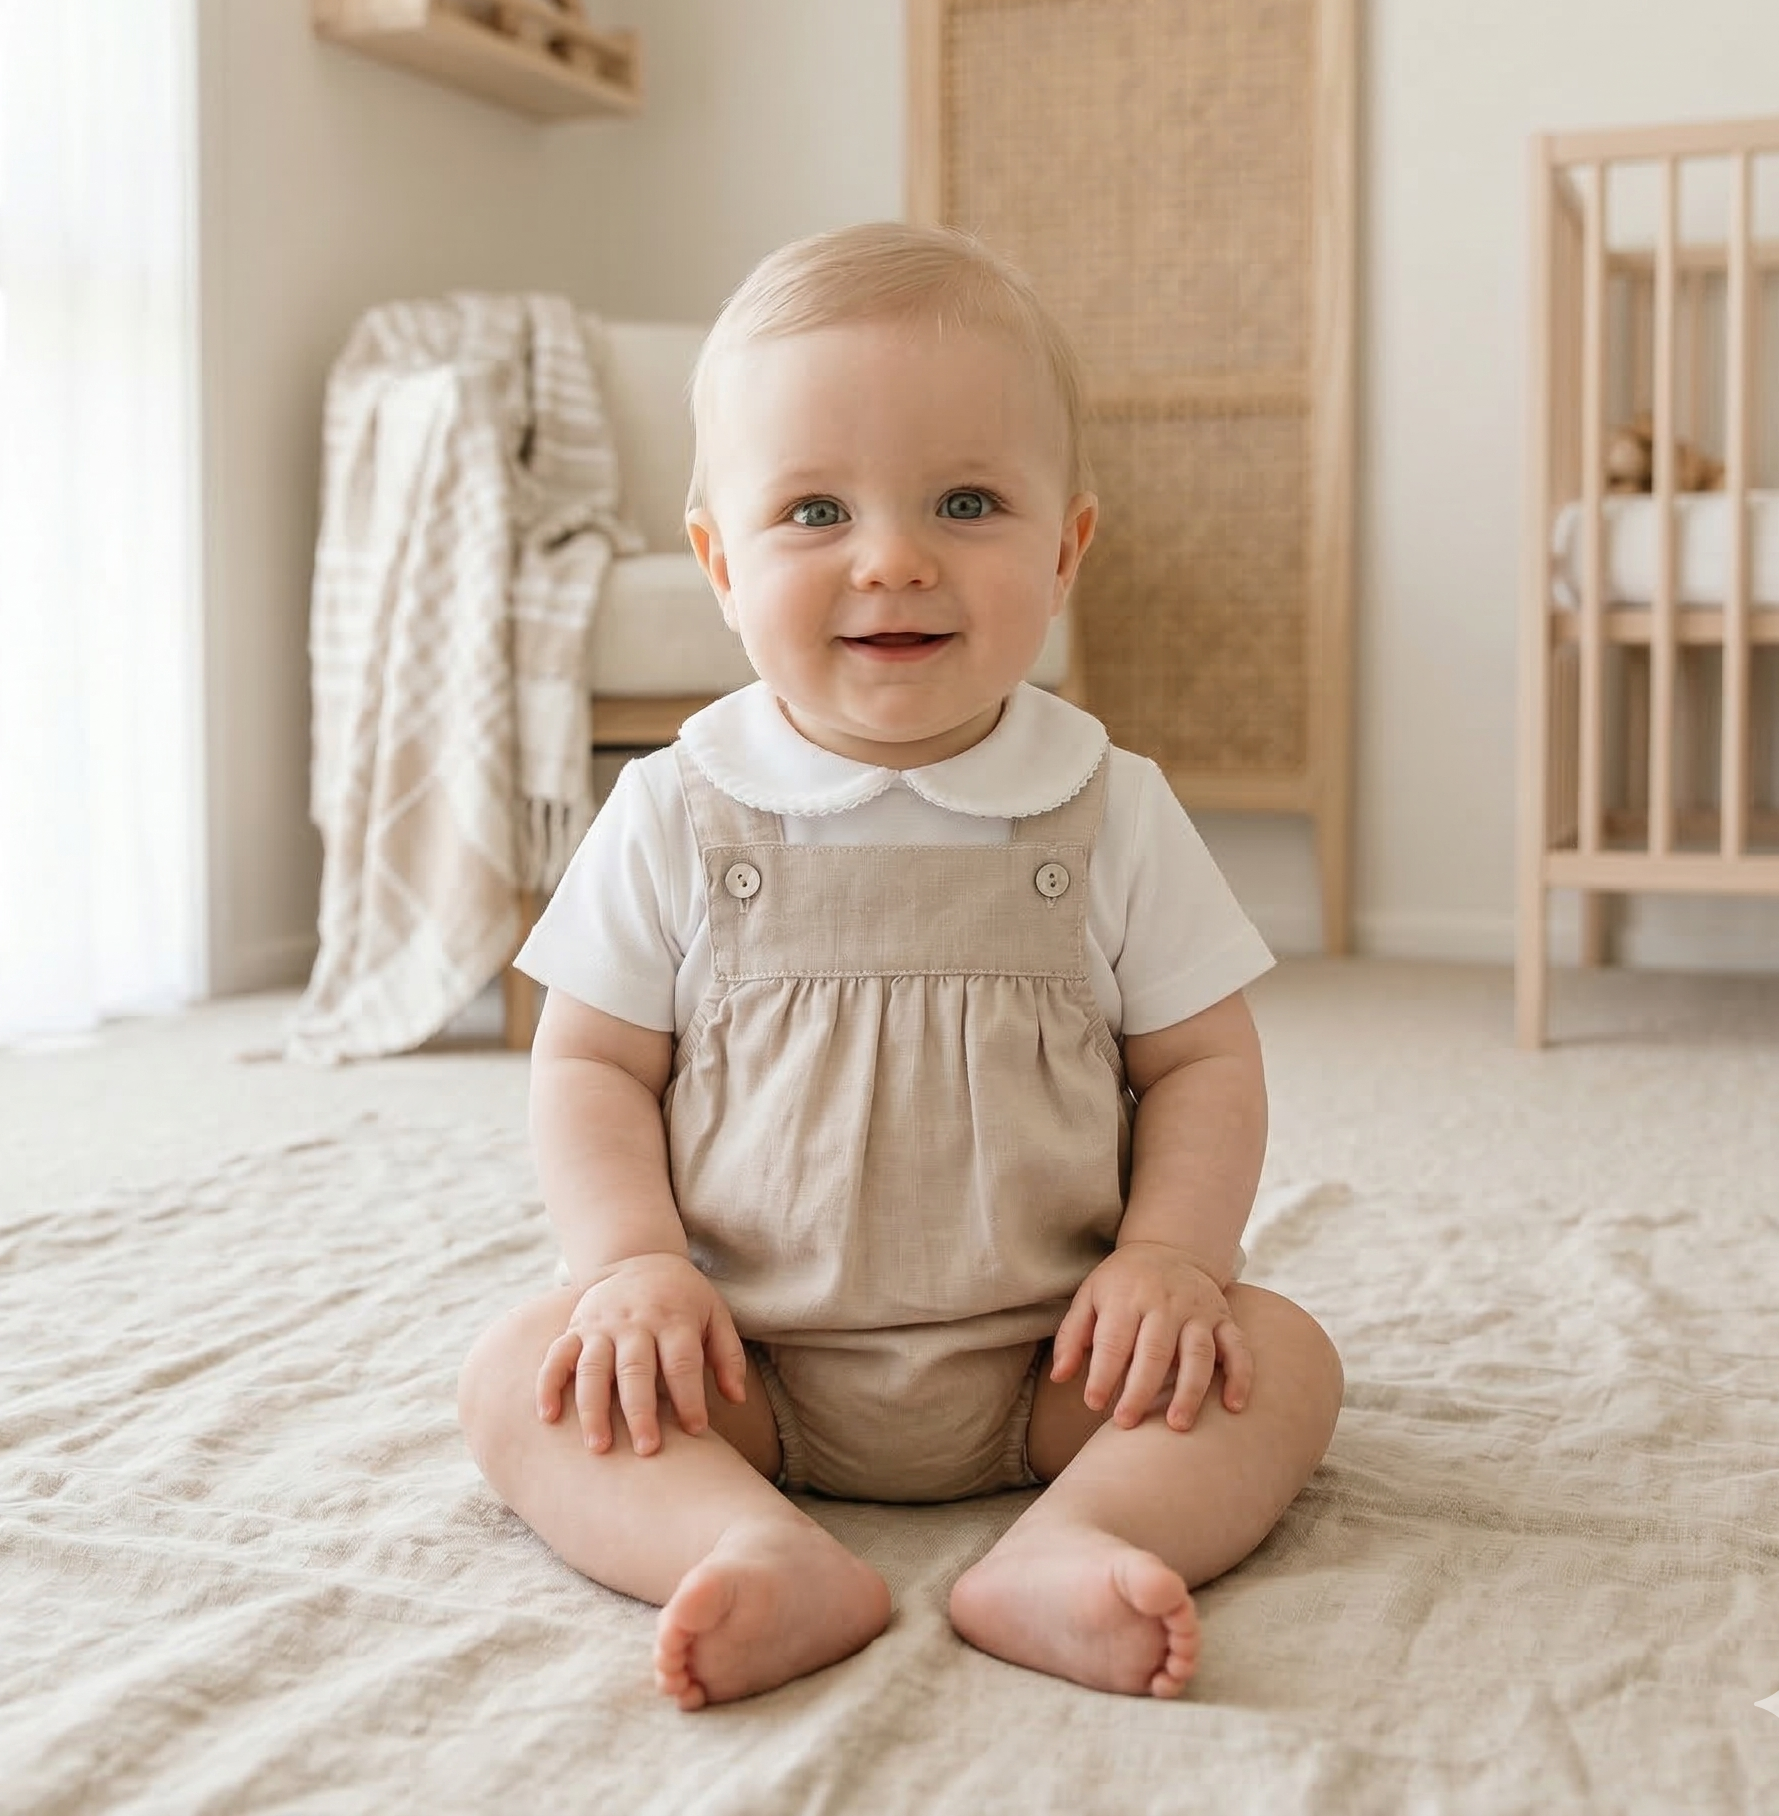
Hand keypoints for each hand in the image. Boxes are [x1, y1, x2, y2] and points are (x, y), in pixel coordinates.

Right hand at [535, 1252, 746, 1455]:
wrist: (640, 1258)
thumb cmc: (684, 1299)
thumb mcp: (716, 1315)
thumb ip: (728, 1355)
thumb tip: (737, 1399)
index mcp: (674, 1319)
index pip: (682, 1362)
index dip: (689, 1397)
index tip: (695, 1431)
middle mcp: (636, 1323)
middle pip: (636, 1370)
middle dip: (640, 1411)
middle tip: (647, 1450)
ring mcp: (601, 1326)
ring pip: (593, 1368)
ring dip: (593, 1408)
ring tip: (598, 1448)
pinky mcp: (576, 1328)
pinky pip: (556, 1356)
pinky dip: (548, 1384)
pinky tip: (548, 1417)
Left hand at [1050, 1240, 1253, 1431]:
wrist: (1169, 1247)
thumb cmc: (1122, 1283)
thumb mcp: (1089, 1297)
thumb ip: (1072, 1336)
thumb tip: (1060, 1377)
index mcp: (1127, 1298)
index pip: (1114, 1340)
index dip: (1103, 1374)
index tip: (1093, 1404)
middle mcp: (1165, 1303)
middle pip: (1155, 1351)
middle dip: (1140, 1390)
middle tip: (1126, 1424)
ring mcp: (1199, 1311)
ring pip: (1198, 1354)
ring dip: (1189, 1391)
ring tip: (1176, 1426)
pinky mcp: (1224, 1319)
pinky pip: (1238, 1348)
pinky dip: (1240, 1377)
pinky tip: (1234, 1407)